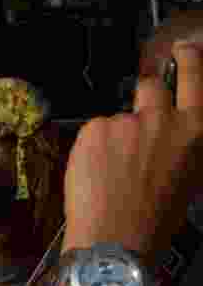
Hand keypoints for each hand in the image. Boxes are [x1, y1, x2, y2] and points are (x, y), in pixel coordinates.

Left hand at [62, 41, 202, 263]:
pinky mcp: (95, 128)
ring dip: (116, 136)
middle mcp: (163, 120)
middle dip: (144, 97)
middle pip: (150, 87)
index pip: (195, 80)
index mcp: (195, 133)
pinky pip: (95, 132)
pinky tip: (97, 174)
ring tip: (114, 171)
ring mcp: (127, 122)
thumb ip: (182, 143)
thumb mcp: (189, 178)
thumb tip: (173, 133)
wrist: (116, 237)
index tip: (183, 49)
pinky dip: (94, 149)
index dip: (189, 60)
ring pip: (118, 119)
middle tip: (138, 119)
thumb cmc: (156, 218)